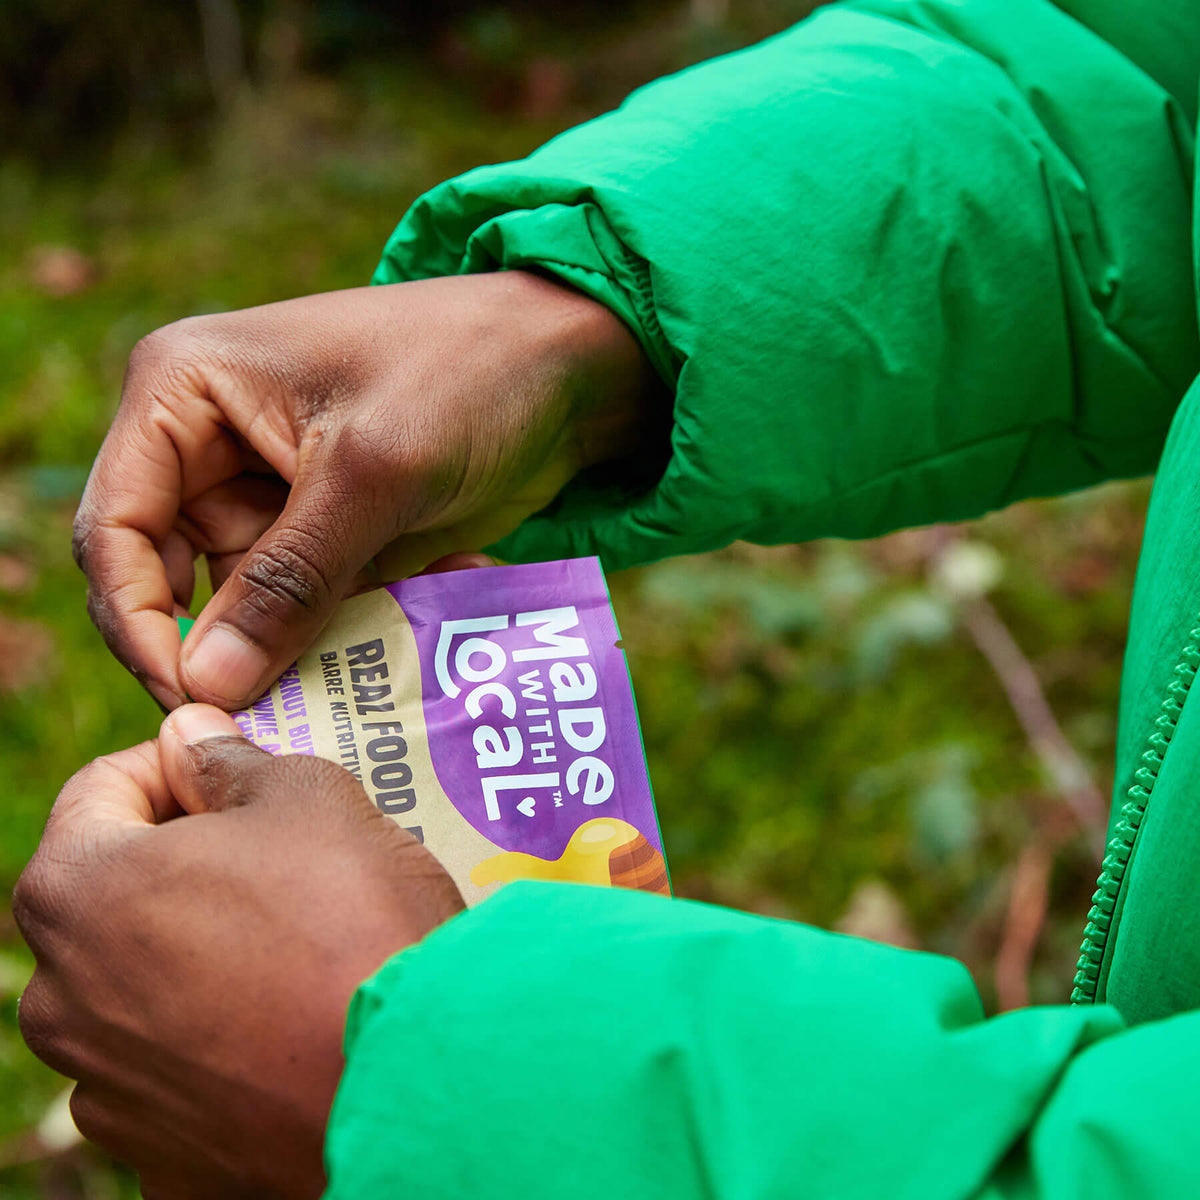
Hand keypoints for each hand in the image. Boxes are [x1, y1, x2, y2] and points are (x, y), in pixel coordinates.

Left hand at [14, 705, 463, 1198]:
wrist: (417, 1073)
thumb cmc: (350, 916)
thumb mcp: (306, 796)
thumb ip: (228, 760)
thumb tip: (190, 736)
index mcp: (80, 891)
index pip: (99, 791)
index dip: (174, 764)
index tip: (235, 771)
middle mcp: (63, 999)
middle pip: (113, 896)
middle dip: (183, 862)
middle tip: (274, 853)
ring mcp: (108, 1089)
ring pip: (141, 990)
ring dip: (197, 955)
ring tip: (293, 943)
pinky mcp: (164, 1157)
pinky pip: (182, 1075)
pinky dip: (221, 1044)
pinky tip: (292, 1025)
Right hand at [74, 271, 656, 709]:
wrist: (567, 369)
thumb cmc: (468, 375)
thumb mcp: (373, 473)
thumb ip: (289, 579)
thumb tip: (208, 683)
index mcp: (185, 392)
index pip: (116, 529)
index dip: (137, 624)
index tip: (191, 702)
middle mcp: (208, 443)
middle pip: (167, 578)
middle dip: (216, 648)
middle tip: (265, 721)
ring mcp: (269, 491)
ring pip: (242, 605)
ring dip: (291, 648)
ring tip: (348, 689)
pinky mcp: (324, 529)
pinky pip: (304, 604)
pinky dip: (340, 633)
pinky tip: (389, 649)